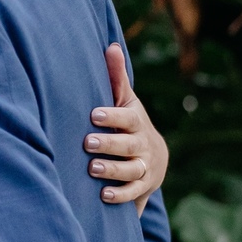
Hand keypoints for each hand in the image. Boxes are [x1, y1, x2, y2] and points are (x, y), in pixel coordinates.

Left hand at [86, 44, 167, 215]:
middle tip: (88, 143)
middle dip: (109, 144)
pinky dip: (120, 195)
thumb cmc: (128, 122)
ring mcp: (143, 167)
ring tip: (92, 168)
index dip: (113, 116)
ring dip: (112, 169)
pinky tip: (103, 195)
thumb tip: (111, 46)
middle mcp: (142, 144)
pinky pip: (133, 193)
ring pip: (131, 170)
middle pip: (129, 145)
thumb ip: (116, 77)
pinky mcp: (142, 187)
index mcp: (136, 121)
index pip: (128, 118)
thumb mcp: (125, 100)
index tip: (94, 114)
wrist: (153, 157)